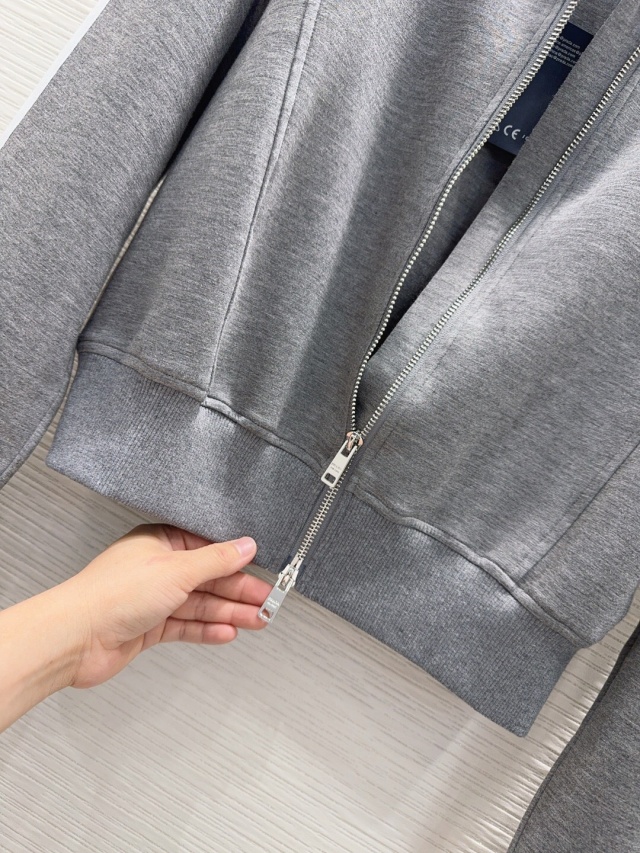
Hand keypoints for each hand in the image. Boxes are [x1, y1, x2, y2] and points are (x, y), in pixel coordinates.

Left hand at [63, 523, 271, 689]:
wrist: (75, 638)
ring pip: (201, 604)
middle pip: (209, 578)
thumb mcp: (175, 570)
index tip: (263, 569)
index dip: (237, 560)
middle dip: (239, 591)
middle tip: (268, 602)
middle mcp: (158, 568)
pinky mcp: (150, 626)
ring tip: (258, 620)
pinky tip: (229, 632)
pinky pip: (187, 625)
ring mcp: (154, 598)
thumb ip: (215, 560)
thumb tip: (245, 545)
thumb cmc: (111, 594)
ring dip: (230, 612)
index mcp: (161, 541)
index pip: (209, 547)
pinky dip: (208, 629)